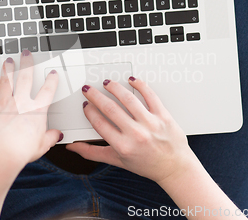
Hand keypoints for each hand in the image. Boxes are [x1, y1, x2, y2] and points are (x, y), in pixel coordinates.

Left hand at [0, 50, 61, 173]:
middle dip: (26, 64)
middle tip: (26, 54)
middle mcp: (21, 103)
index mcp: (37, 110)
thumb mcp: (42, 145)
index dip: (51, 80)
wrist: (1, 153)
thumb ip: (50, 137)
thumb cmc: (21, 150)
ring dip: (7, 70)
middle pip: (25, 77)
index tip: (52, 74)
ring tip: (8, 61)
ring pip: (6, 81)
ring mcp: (4, 104)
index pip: (47, 90)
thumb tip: (56, 135)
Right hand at [66, 77, 197, 184]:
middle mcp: (136, 134)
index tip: (86, 105)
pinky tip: (132, 80)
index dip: (90, 112)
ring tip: (107, 83)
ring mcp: (150, 124)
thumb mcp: (117, 161)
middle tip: (89, 89)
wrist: (174, 168)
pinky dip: (140, 85)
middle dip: (96, 96)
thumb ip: (92, 153)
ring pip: (128, 99)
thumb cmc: (147, 165)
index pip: (100, 124)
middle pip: (110, 108)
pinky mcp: (163, 116)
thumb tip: (73, 148)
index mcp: (123, 146)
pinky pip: (150, 96)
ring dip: (115, 88)